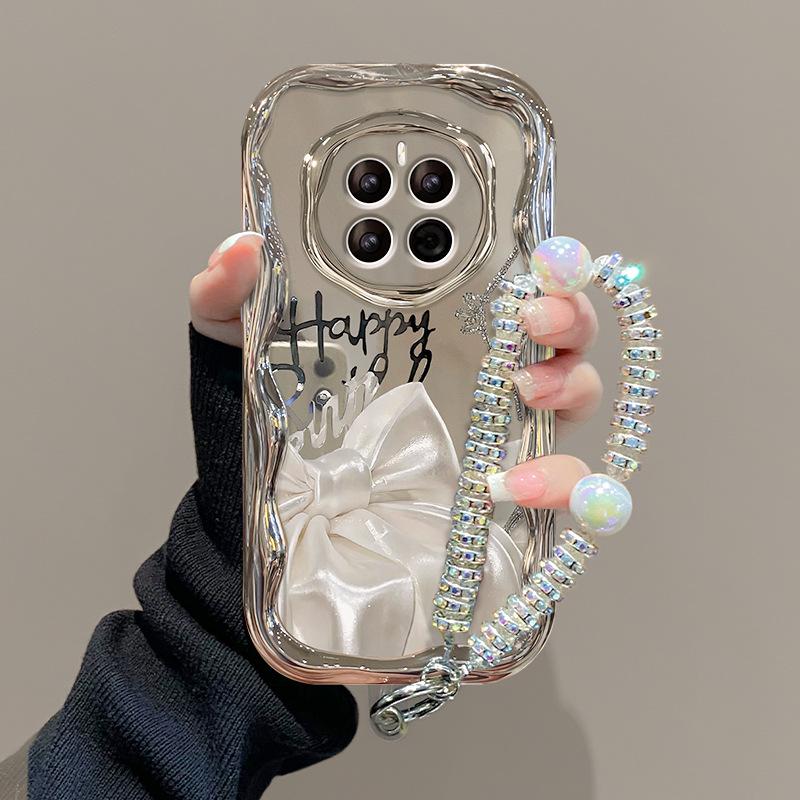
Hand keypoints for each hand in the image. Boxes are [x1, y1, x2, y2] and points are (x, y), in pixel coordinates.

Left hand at [190, 231, 601, 508]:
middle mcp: (470, 375)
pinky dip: (564, 481)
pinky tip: (517, 483)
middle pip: (554, 325)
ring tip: (527, 388)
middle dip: (566, 304)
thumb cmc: (260, 444)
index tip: (525, 237)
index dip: (520, 246)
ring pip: (574, 392)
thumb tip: (241, 249)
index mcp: (421, 329)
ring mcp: (493, 437)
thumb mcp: (237, 361)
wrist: (267, 543)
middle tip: (533, 308)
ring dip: (571, 380)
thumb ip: (228, 302)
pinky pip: (564, 488)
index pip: (492, 272)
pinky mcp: (502, 502)